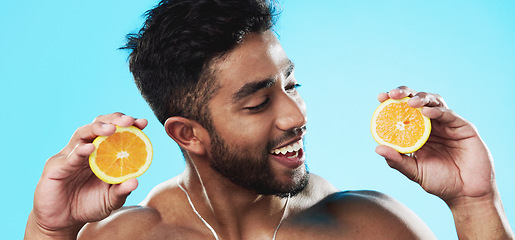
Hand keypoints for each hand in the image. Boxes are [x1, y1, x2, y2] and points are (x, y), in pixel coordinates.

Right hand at [26, 113, 147, 237]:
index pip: (114, 131)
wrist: (62, 222)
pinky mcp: (55, 167)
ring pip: (82, 133)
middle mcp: (85, 149)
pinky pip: (69, 157)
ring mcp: (69, 155)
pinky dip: (80, 151)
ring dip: (97, 128)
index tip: (143, 123)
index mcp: (101, 152)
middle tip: (129, 121)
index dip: (128, 124)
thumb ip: (121, 191)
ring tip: (112, 129)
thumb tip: (136, 181)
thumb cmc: (88, 206)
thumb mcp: (110, 200)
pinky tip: (90, 148)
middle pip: (98, 125)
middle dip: (114, 119)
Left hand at [375, 86, 494, 204]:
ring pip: (434, 102)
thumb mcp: (414, 172)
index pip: (402, 111)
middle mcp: (431, 124)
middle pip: (417, 101)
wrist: (467, 194)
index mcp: (417, 132)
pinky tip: (426, 112)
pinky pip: (449, 115)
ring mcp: (447, 124)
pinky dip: (437, 111)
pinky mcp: (463, 127)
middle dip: (404, 94)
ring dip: (421, 98)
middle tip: (392, 94)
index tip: (380, 97)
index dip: (392, 102)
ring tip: (410, 102)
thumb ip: (398, 160)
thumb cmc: (440, 182)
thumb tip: (377, 148)